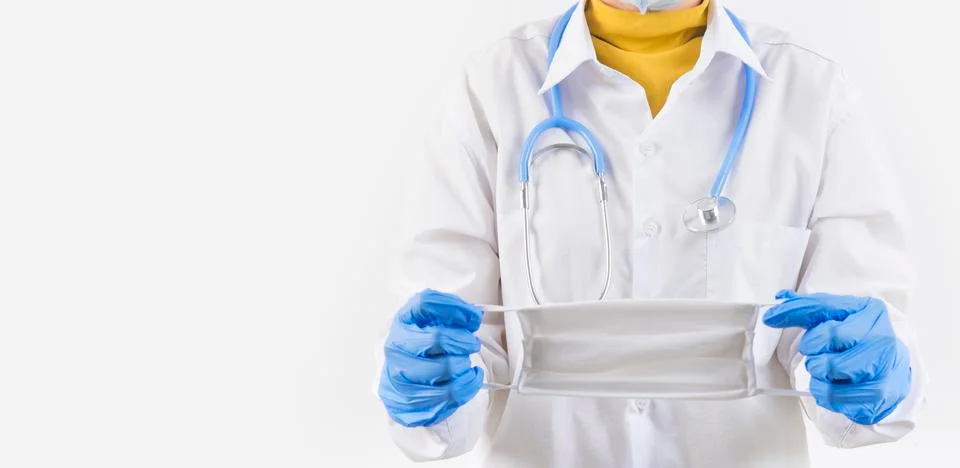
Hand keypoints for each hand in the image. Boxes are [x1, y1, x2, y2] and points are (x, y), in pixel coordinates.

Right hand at [378, 289, 484, 427]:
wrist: (403, 382)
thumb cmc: (423, 349)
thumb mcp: (433, 323)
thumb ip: (452, 313)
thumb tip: (474, 316)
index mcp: (402, 322)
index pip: (425, 304)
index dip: (454, 308)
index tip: (473, 317)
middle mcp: (396, 347)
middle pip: (438, 338)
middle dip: (464, 341)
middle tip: (472, 344)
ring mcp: (400, 376)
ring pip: (446, 368)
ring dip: (464, 364)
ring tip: (465, 363)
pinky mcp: (409, 402)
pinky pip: (450, 394)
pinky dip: (469, 384)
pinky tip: (469, 378)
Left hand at [763, 290, 911, 424]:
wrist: (893, 370)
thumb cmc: (859, 341)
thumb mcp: (838, 317)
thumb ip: (809, 308)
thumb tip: (781, 298)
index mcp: (869, 310)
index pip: (823, 306)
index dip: (792, 311)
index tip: (770, 318)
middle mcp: (881, 336)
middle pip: (827, 336)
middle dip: (811, 347)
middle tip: (816, 353)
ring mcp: (883, 366)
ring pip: (829, 367)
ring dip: (817, 372)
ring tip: (826, 370)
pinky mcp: (879, 394)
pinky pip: (834, 395)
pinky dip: (825, 392)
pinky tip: (835, 386)